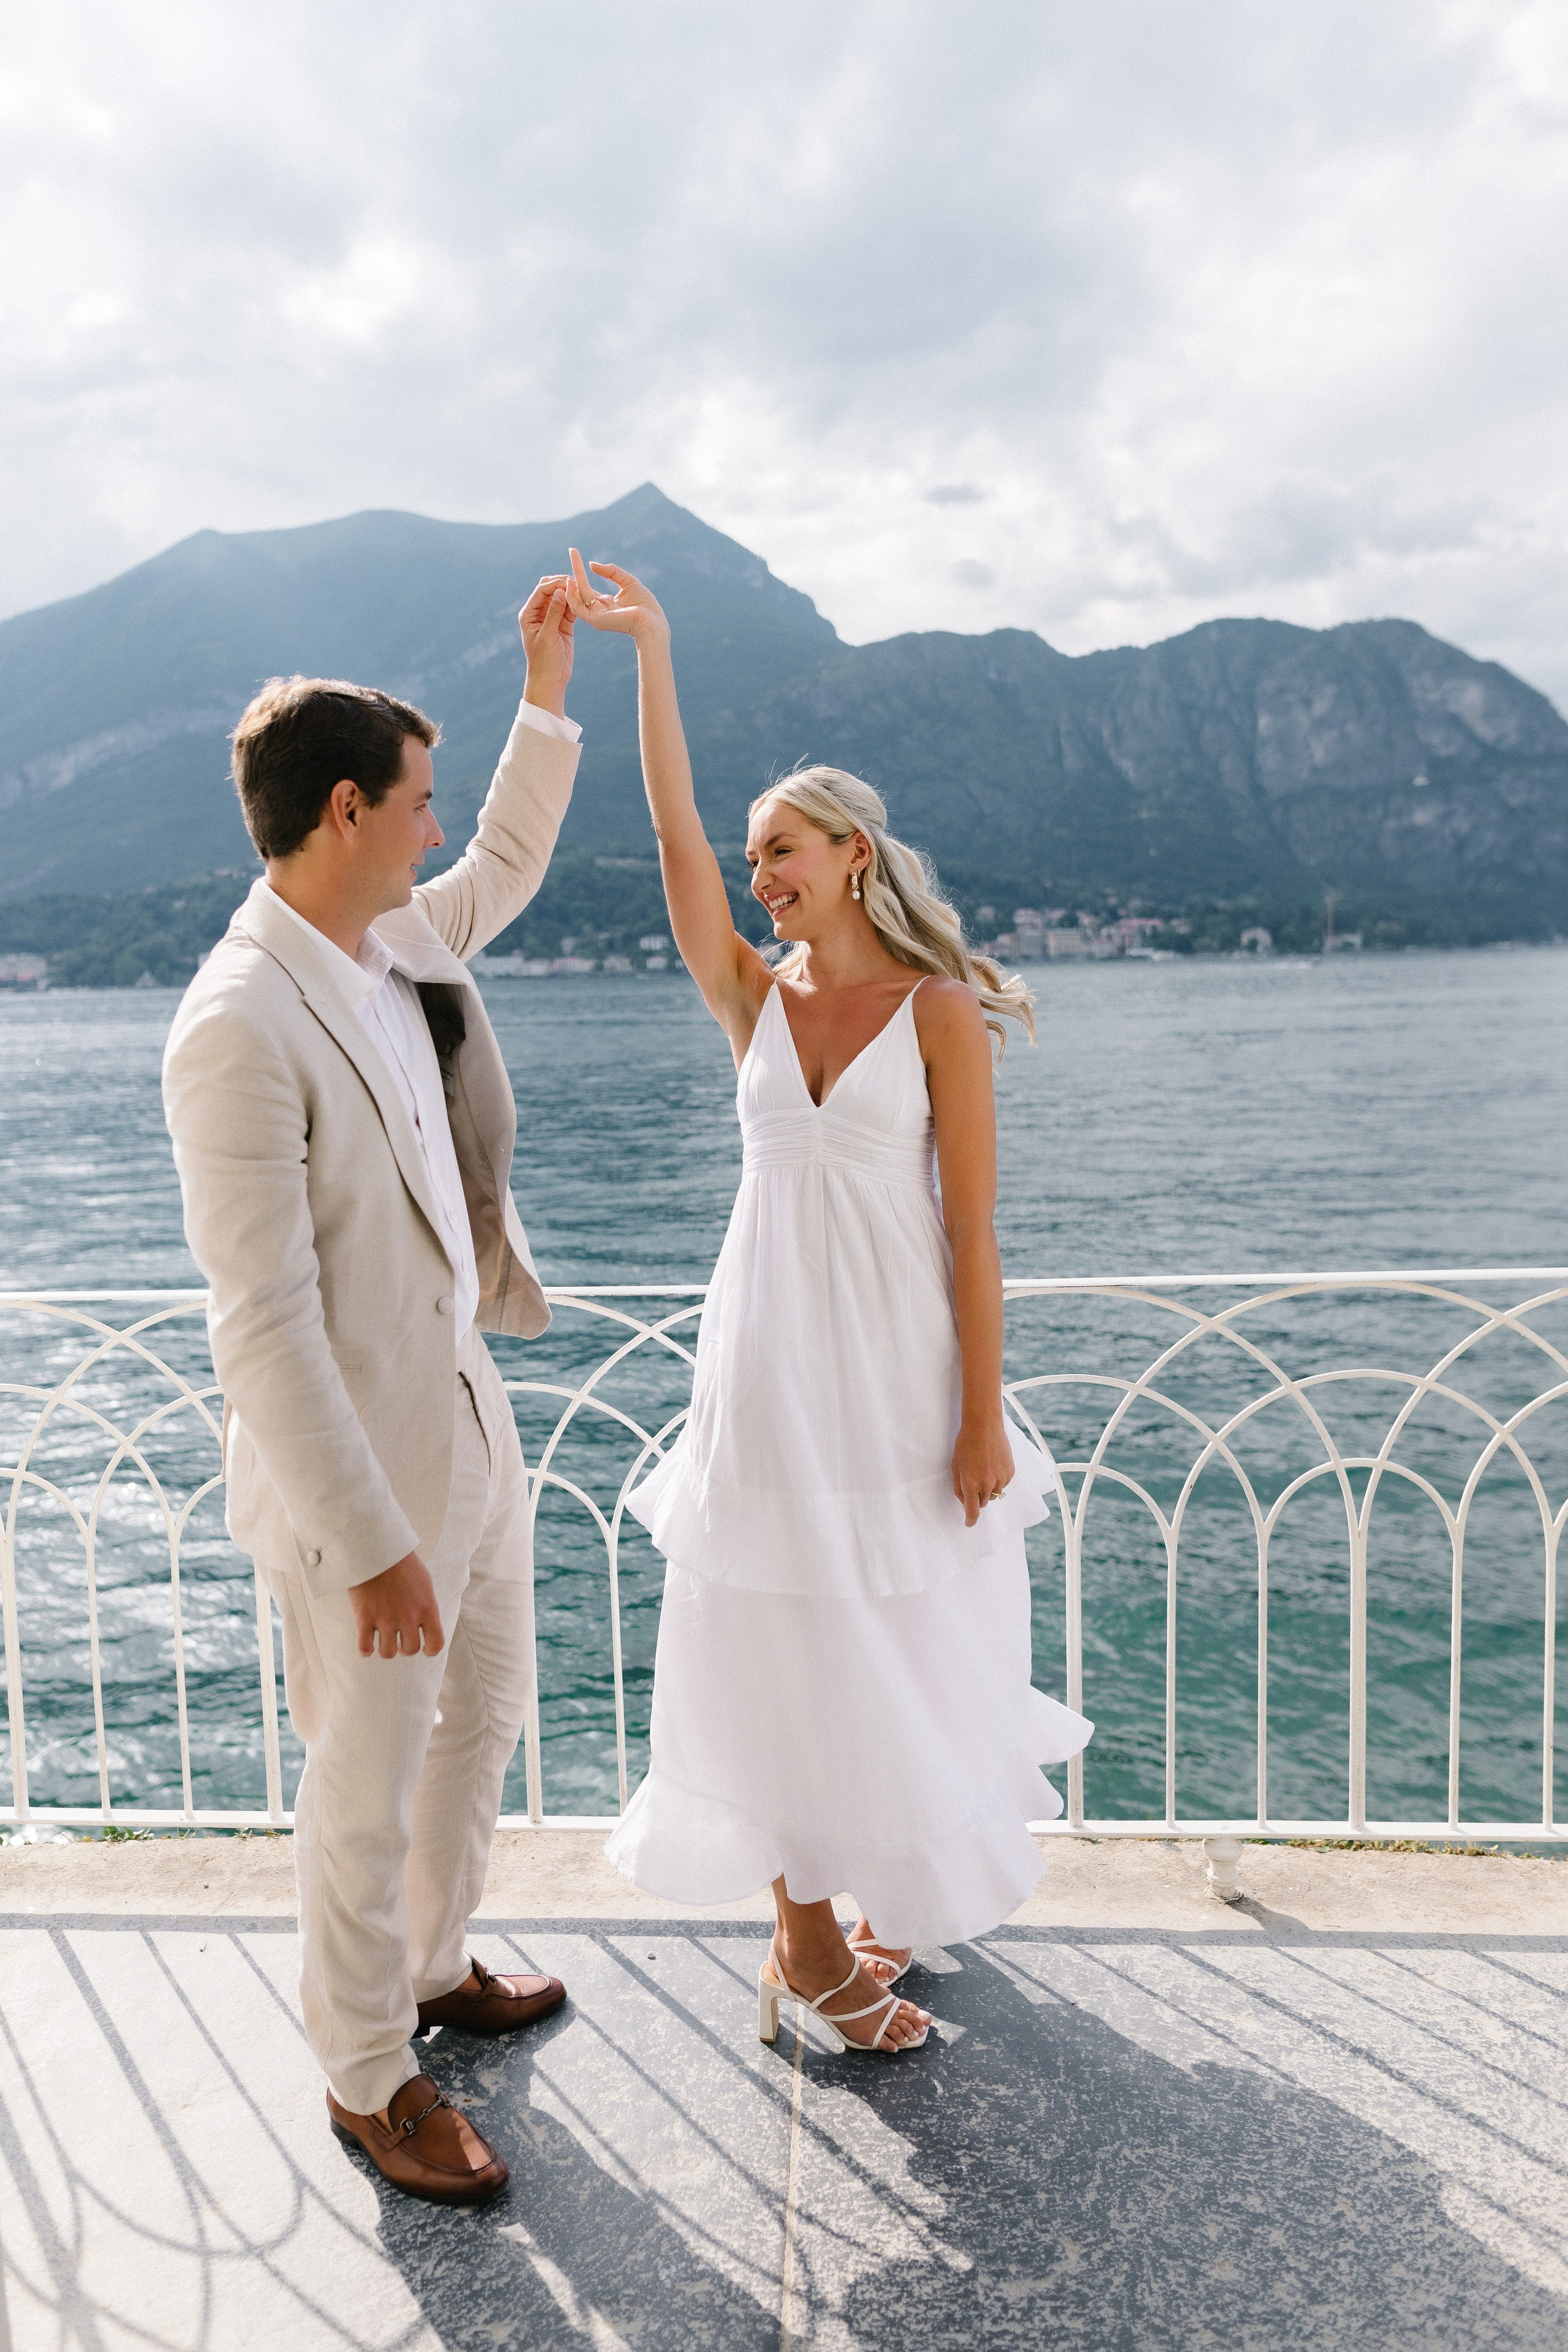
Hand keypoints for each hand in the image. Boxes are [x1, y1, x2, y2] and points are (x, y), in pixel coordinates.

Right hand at [349, 1551, 445, 1659]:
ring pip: (388, 1653)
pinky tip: (366, 1642)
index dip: (430, 1649)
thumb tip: (426, 1621)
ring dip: (385, 1648)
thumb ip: (426, 1604)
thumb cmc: (402, 1562)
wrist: (376, 1548)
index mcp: (427, 1608)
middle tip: (398, 1638)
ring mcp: (386, 1619)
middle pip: (410, 1650)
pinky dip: (365, 1649)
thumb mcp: (424, 1582)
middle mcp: (409, 1618)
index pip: (436, 1643)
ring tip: (382, 1638)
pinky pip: (365, 1648)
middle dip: (405, 1647)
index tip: (423, 1647)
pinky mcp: (365, 1618)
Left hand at [519, 574, 573, 717]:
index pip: (541, 591)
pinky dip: (577, 605)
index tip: (569, 582)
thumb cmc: (543, 661)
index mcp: (529, 614)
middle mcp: (539, 613)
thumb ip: (553, 613)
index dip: (555, 584)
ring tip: (585, 591)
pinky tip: (586, 602)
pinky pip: (571, 610)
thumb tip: (559, 591)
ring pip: (562, 598)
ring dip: (572, 594)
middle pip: (551, 590)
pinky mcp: (564, 625)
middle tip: (578, 584)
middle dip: (563, 585)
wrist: (551, 680)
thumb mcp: (548, 636)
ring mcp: (552, 618)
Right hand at [564, 549, 669, 643]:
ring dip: (574, 576)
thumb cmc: (645, 605)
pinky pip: (578, 606)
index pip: (588, 587)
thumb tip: (591, 564)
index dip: (581, 572)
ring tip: (573, 556)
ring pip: (577, 595)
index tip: (575, 555)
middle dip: (576, 569)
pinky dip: (572, 594)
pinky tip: (571, 580)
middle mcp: (598, 610)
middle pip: (581, 589)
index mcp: (605, 604)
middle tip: (572, 549)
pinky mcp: (595, 620)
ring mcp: (595, 616)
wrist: (652, 621)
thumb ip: (611, 572)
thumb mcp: (627, 582)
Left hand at [951, 1414, 1014, 1529]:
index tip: (969, 1523)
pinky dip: (998, 1479)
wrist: (984, 1426)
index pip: (972, 1511)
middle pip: (983, 1503)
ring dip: (988, 1488)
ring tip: (983, 1469)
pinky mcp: (1010, 1472)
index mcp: (971, 1485)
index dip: (970, 1520)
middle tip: (973, 1481)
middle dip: (977, 1497)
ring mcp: (1001, 1479)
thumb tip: (964, 1501)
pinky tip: (992, 1464)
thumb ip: (959, 1487)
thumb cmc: (966, 1444)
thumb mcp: (955, 1467)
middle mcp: (987, 1485)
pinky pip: (1003, 1483)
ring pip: (994, 1494)